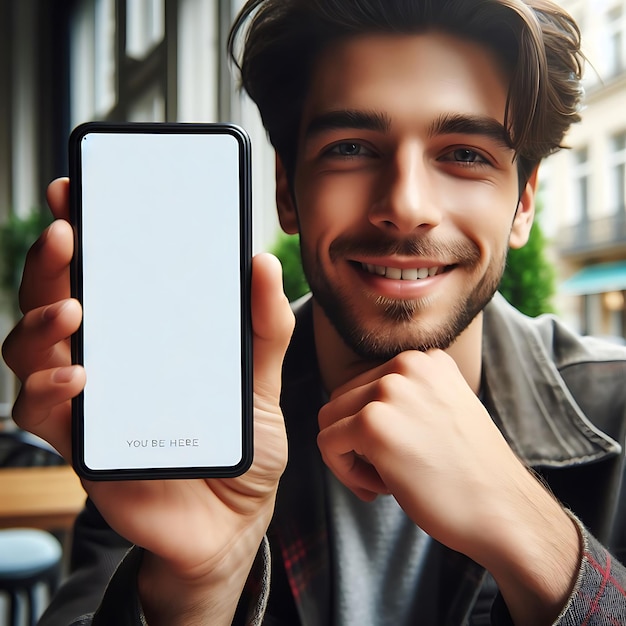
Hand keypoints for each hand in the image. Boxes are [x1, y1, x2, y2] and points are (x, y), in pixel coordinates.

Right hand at [2, 178, 294, 624]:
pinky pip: (39, 411)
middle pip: (57, 298)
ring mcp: (90, 399)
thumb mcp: (261, 381)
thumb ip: (263, 329)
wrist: (234, 519)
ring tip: (72, 309)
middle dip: (52, 262)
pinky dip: (47, 388)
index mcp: (149, 335)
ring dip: (38, 320)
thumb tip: (260, 262)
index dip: (85, 231)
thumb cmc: (242, 445)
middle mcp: (111, 359)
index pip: (107, 274)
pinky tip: (77, 378)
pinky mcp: (80, 444)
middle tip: (69, 235)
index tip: (76, 192)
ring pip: (31, 348)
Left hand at [317, 349, 579, 624]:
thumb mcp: (442, 410)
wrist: (505, 511)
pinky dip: (344, 472)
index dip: (372, 426)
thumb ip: (404, 397)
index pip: (365, 386)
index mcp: (425, 359)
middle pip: (342, 400)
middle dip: (357, 441)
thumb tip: (349, 410)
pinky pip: (327, 444)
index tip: (400, 455)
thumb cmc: (471, 472)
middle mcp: (406, 364)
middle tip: (391, 472)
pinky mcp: (372, 423)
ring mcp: (389, 390)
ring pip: (329, 421)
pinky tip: (383, 489)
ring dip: (351, 456)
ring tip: (389, 480)